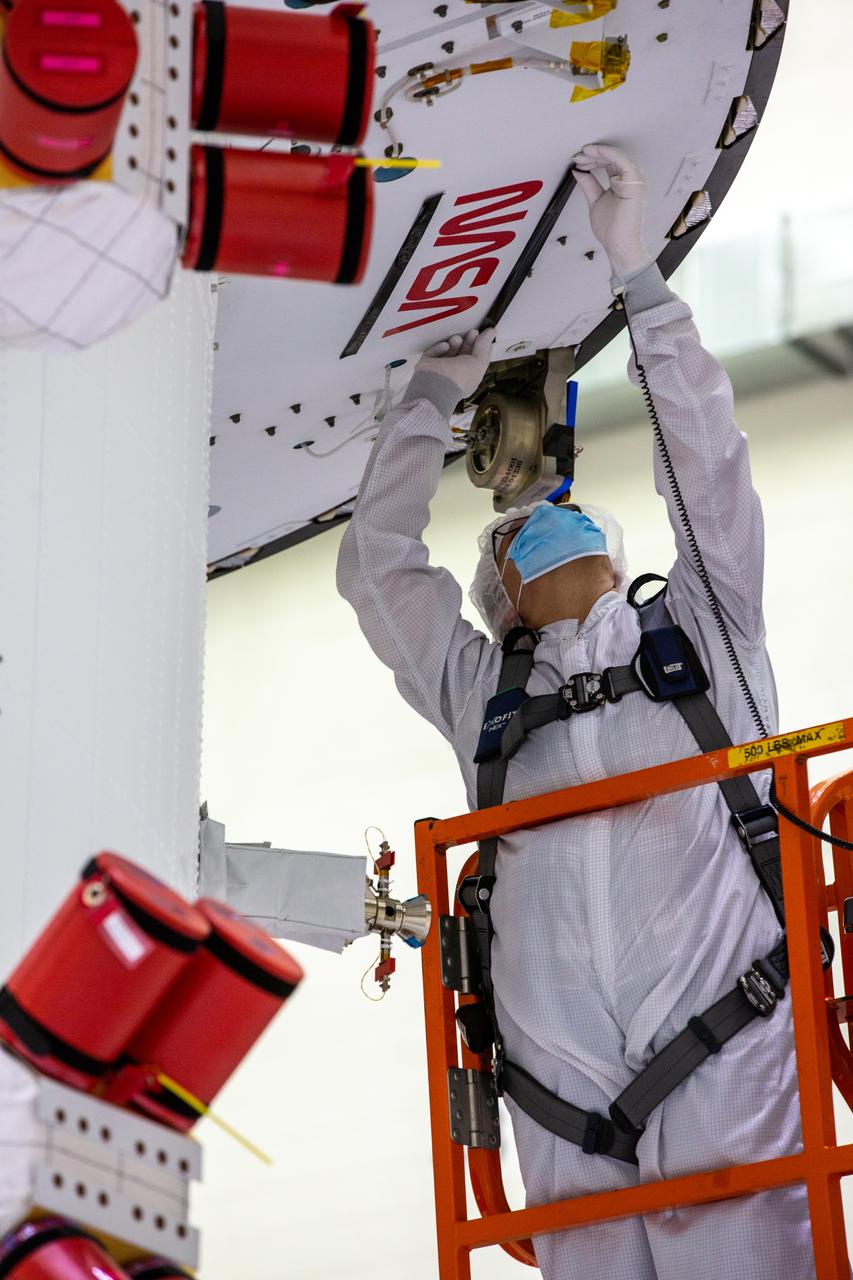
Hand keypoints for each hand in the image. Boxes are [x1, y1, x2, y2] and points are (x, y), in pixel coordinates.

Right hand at [414, 327, 495, 399]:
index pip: (476, 359)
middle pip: (462, 353)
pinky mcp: (428, 365)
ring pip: (449, 351)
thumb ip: (484, 346)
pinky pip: (434, 352)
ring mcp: (441, 370)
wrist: (438, 383)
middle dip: (468, 342)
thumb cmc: (460, 379)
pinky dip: (439, 348)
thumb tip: (491, 333)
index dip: (480, 346)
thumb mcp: (479, 362)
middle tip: (472, 332)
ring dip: (454, 343)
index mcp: (468, 377)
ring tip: (457, 339)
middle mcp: (455, 374)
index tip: (483, 334)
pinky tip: (445, 346)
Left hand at [572, 143, 651, 279]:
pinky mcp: (634, 182)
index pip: (608, 162)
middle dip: (592, 154)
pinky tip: (592, 153)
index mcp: (621, 182)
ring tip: (582, 156)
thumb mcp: (594, 201)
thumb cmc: (612, 229)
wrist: (619, 245)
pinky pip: (620, 160)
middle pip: (611, 157)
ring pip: (615, 156)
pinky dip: (606, 153)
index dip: (592, 158)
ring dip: (596, 153)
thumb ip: (588, 184)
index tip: (577, 159)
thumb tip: (578, 171)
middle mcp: (630, 179)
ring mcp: (634, 180)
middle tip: (577, 156)